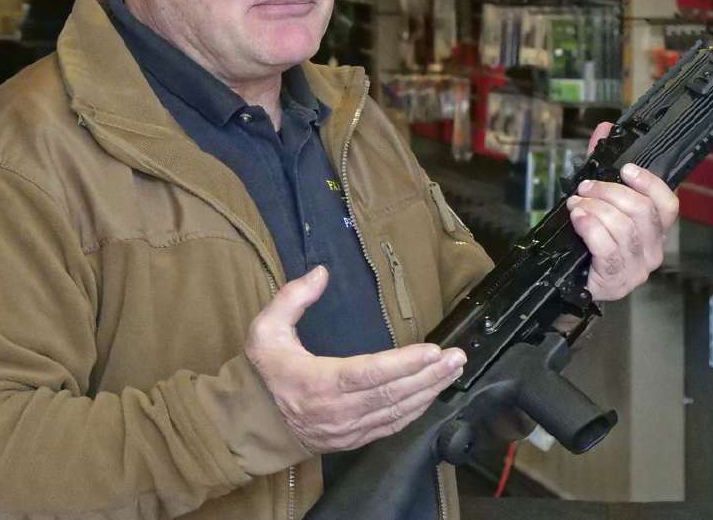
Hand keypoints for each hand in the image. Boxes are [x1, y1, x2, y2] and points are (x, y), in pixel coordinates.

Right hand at [245, 266, 466, 453]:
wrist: (256, 421)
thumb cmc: (267, 371)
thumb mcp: (265, 330)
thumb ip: (291, 299)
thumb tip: (321, 272)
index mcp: (317, 383)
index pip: (367, 374)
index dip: (402, 364)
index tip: (432, 350)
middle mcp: (336, 411)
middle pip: (391, 394)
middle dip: (428, 375)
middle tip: (456, 357)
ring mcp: (348, 429)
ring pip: (396, 412)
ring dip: (428, 391)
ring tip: (453, 370)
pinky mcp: (354, 439)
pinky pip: (391, 426)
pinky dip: (415, 410)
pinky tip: (432, 393)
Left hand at [567, 122, 679, 300]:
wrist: (570, 282)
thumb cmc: (590, 239)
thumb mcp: (598, 198)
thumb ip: (602, 165)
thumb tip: (605, 128)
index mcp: (656, 229)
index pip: (668, 204)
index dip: (650, 183)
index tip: (626, 169)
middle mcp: (653, 249)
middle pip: (641, 211)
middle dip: (609, 192)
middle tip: (585, 187)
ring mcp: (637, 268)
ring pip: (623, 228)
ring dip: (595, 209)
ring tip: (576, 204)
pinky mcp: (617, 281)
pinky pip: (608, 249)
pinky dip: (591, 228)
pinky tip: (578, 219)